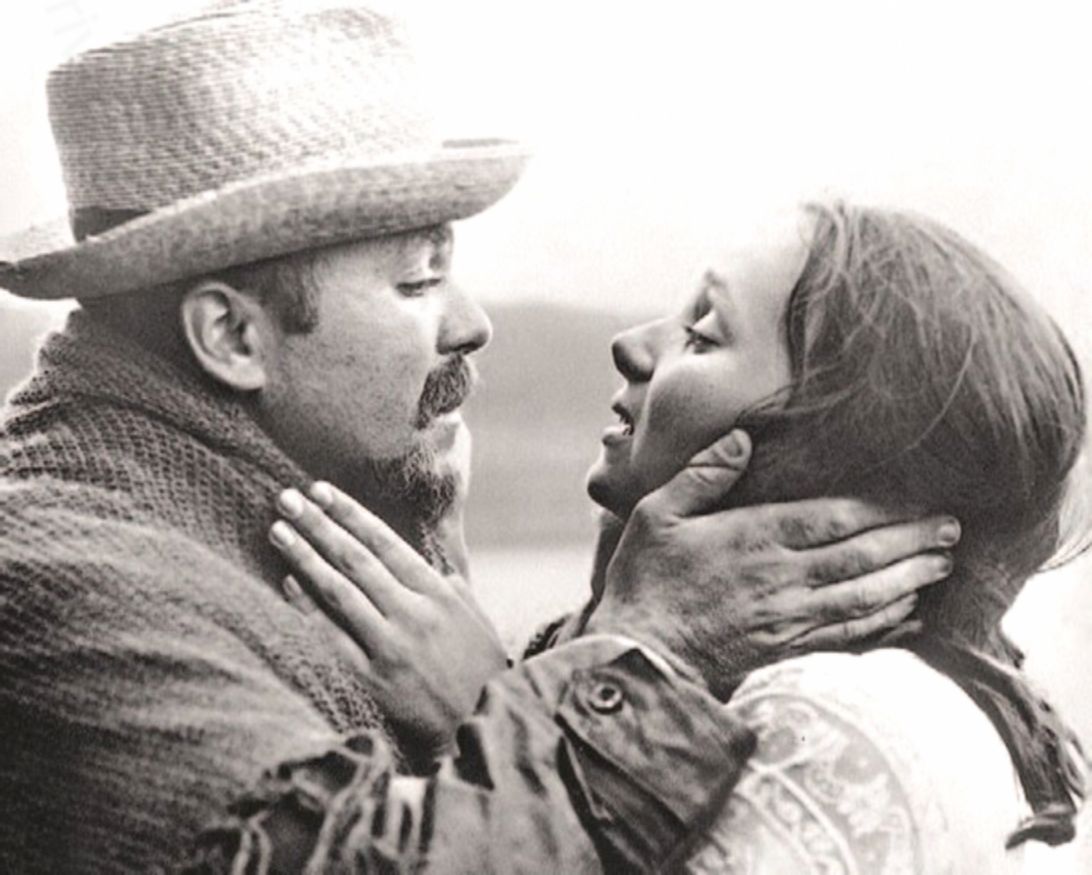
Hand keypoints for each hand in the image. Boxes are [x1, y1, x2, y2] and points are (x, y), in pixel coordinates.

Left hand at [269, 482, 508, 757]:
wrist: (484, 727)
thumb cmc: (482, 671)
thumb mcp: (477, 620)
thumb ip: (453, 589)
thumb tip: (434, 569)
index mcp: (438, 592)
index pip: (385, 541)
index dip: (350, 513)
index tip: (321, 491)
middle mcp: (413, 612)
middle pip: (356, 559)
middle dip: (318, 525)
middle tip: (287, 499)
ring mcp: (390, 646)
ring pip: (338, 592)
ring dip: (305, 558)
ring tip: (278, 532)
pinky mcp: (373, 679)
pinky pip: (332, 637)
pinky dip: (308, 609)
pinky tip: (288, 585)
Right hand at [585, 430, 958, 697]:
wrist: (640, 654)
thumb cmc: (645, 578)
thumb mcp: (658, 513)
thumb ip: (703, 474)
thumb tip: (744, 439)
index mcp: (754, 538)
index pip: (832, 519)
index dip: (882, 511)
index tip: (917, 499)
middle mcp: (781, 578)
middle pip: (861, 558)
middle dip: (911, 543)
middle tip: (952, 529)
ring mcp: (788, 617)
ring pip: (864, 598)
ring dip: (909, 581)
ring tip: (943, 566)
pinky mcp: (786, 647)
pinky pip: (848, 635)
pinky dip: (884, 625)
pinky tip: (909, 615)